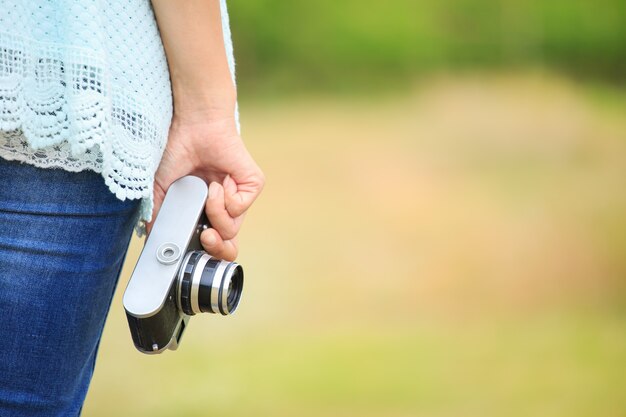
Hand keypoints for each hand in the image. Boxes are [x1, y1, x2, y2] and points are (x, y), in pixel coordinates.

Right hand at [146, 112, 264, 260]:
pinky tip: (219, 180)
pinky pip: (240, 207)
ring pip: (232, 227)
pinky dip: (225, 197)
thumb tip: (153, 241)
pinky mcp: (252, 184)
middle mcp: (224, 206)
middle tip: (206, 236)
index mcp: (205, 211)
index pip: (213, 244)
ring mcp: (239, 196)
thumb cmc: (177, 151)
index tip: (192, 252)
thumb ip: (158, 215)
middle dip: (216, 246)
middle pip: (228, 245)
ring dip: (215, 211)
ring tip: (207, 190)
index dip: (207, 253)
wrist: (192, 126)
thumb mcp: (161, 189)